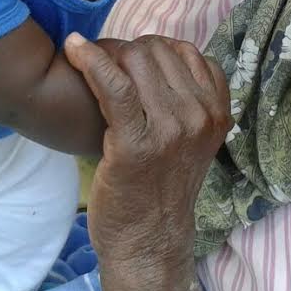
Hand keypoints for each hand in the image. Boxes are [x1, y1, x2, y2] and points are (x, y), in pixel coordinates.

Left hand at [64, 33, 229, 290]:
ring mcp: (170, 130)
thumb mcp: (193, 140)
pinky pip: (113, 86)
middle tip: (105, 67)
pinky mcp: (134, 143)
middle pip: (157, 51)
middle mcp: (199, 117)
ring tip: (90, 68)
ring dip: (107, 55)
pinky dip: (91, 61)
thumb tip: (164, 51)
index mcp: (216, 112)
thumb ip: (189, 99)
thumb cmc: (162, 187)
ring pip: (135, 61)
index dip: (154, 49)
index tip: (130, 62)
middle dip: (127, 51)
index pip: (185, 52)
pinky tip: (74, 49)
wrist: (149, 242)